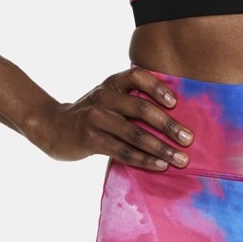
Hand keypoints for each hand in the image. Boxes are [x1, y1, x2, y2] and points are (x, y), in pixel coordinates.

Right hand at [35, 67, 193, 169]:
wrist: (53, 128)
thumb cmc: (93, 114)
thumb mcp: (109, 99)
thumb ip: (133, 100)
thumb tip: (177, 115)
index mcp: (113, 83)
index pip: (138, 76)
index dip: (158, 87)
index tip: (176, 103)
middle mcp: (104, 97)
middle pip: (141, 109)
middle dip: (168, 125)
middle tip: (188, 139)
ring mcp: (95, 118)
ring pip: (135, 134)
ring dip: (161, 147)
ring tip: (180, 159)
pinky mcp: (89, 139)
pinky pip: (122, 151)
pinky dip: (144, 159)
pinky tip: (160, 165)